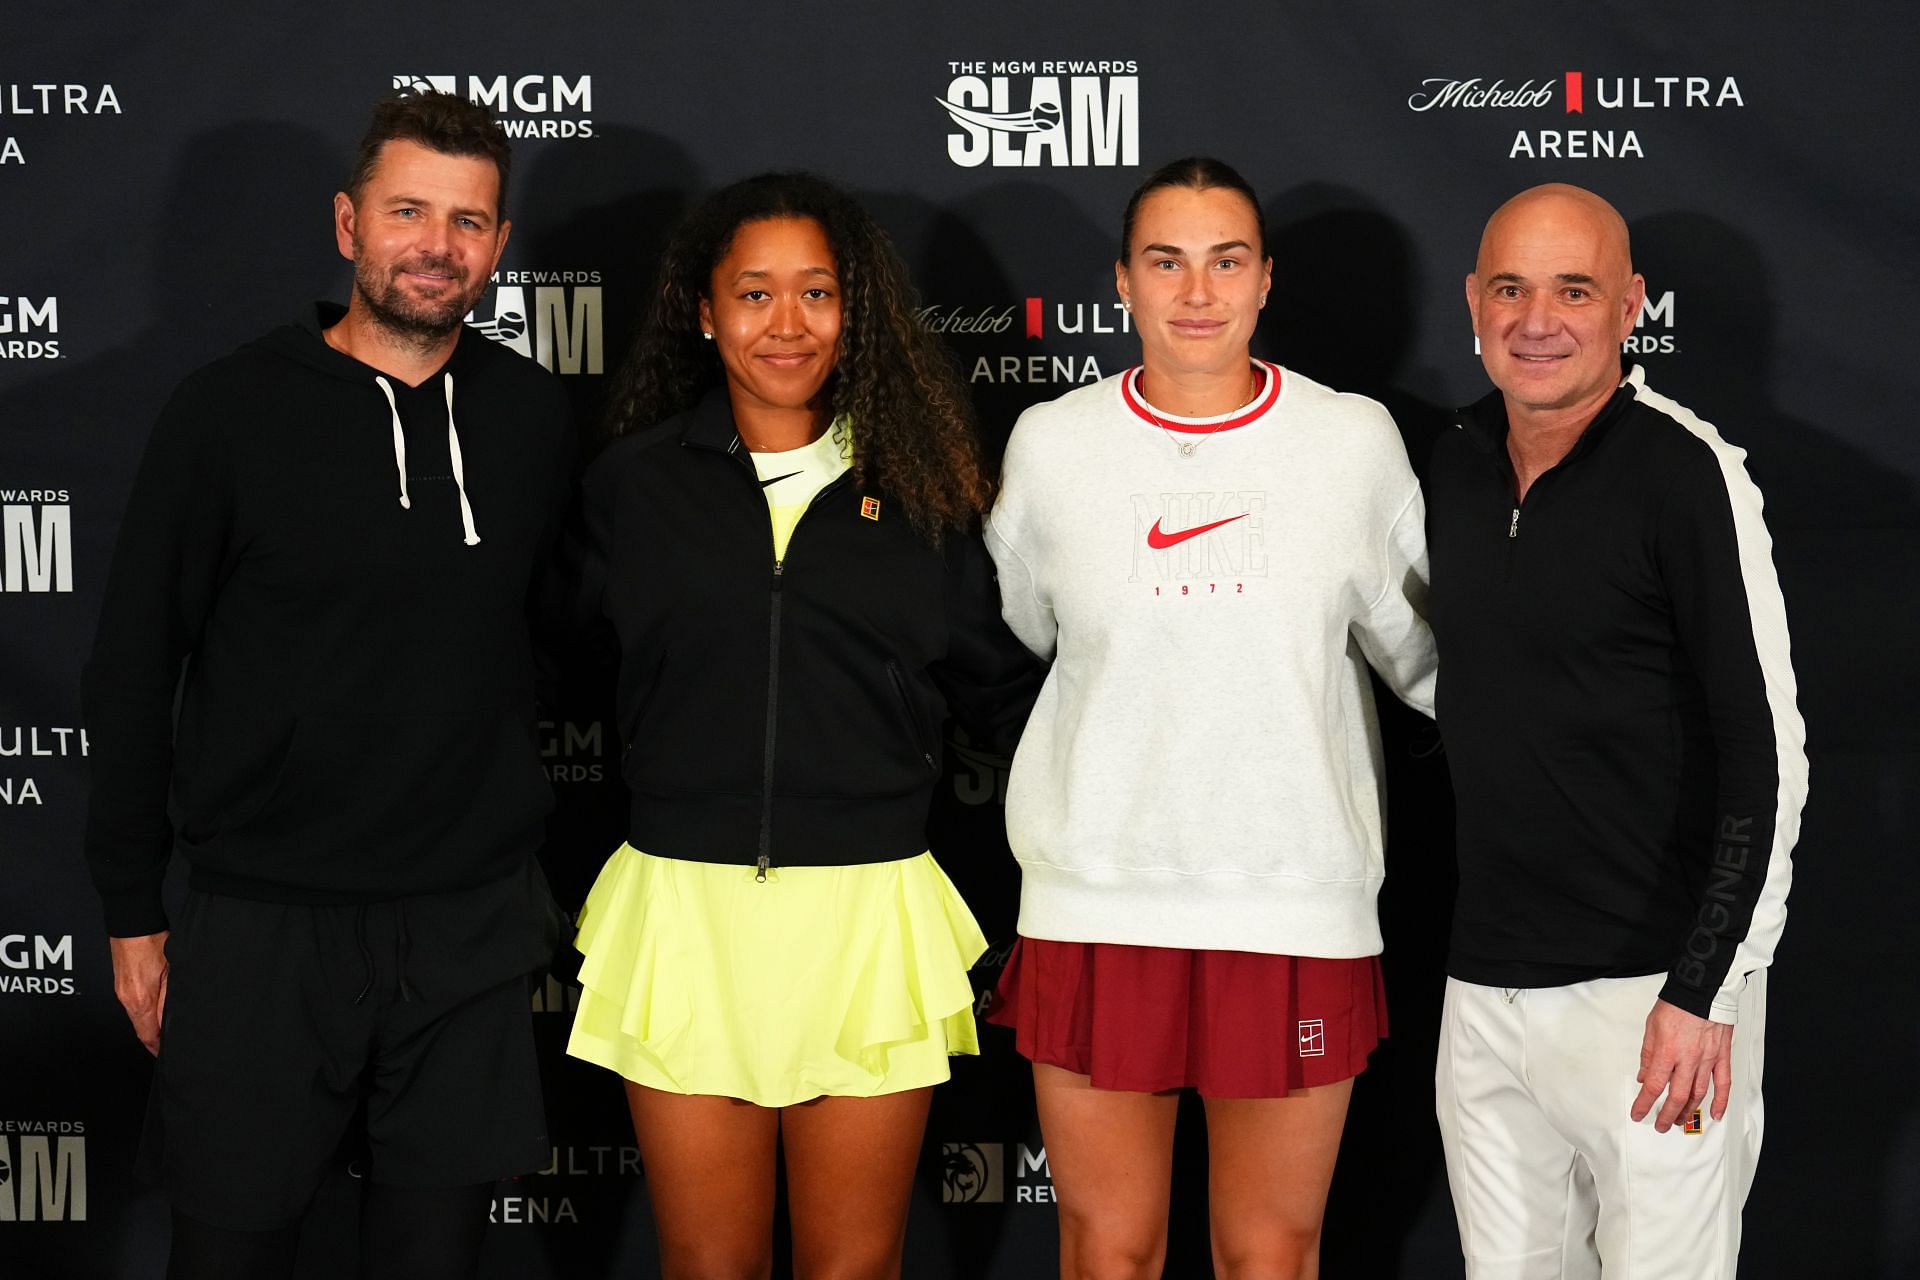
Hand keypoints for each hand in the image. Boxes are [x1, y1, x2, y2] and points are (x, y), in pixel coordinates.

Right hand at [109, 932, 169, 1055]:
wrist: (132, 925)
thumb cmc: (153, 942)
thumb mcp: (172, 971)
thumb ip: (170, 997)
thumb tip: (171, 1018)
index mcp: (141, 999)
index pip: (147, 1034)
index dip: (156, 1048)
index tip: (164, 1054)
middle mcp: (127, 999)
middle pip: (140, 1028)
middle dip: (153, 1039)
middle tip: (167, 1046)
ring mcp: (121, 991)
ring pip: (136, 1017)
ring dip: (148, 1025)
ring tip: (163, 1031)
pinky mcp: (121, 983)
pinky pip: (132, 1005)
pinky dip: (143, 1012)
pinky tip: (153, 1009)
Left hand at [1630, 997, 1732, 1131]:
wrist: (1702, 991)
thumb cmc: (1676, 1005)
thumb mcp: (1651, 1028)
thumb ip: (1648, 1055)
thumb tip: (1644, 1077)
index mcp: (1667, 1052)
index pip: (1654, 1086)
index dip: (1644, 1103)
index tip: (1638, 1113)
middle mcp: (1688, 1060)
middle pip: (1677, 1096)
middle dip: (1667, 1115)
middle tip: (1661, 1125)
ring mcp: (1707, 1060)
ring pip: (1698, 1094)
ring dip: (1689, 1111)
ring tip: (1680, 1121)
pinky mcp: (1722, 1057)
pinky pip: (1723, 1084)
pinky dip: (1720, 1101)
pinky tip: (1715, 1114)